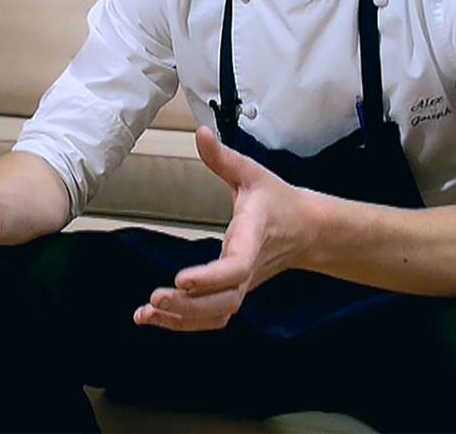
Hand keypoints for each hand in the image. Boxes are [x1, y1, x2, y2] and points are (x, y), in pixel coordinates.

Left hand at [134, 126, 309, 330]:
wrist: (307, 230)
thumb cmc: (278, 202)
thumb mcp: (252, 172)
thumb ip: (222, 157)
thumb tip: (200, 132)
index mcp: (253, 237)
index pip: (236, 267)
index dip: (210, 278)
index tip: (181, 280)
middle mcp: (248, 268)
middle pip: (223, 300)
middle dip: (189, 306)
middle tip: (155, 299)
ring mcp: (243, 285)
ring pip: (217, 315)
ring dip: (182, 320)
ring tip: (147, 314)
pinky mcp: (234, 292)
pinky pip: (212, 317)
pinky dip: (184, 322)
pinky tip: (156, 318)